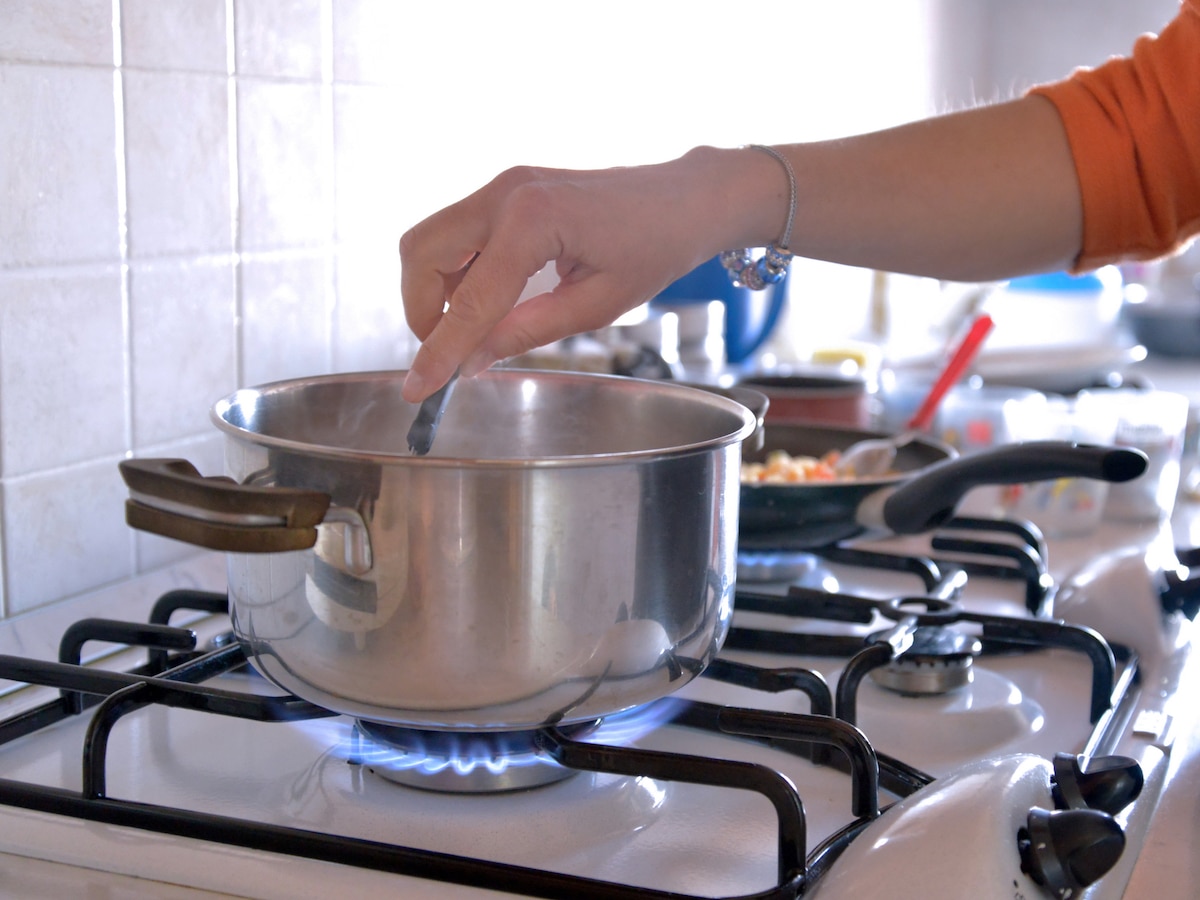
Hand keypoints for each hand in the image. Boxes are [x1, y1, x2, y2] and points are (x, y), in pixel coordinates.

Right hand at [398, 149, 761, 401]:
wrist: (684, 198)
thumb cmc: (654, 247)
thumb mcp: (596, 305)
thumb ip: (527, 331)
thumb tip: (472, 362)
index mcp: (533, 220)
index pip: (468, 299)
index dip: (440, 350)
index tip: (417, 389)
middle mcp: (506, 192)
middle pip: (422, 253)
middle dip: (421, 310)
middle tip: (450, 351)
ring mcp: (503, 186)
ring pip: (431, 241)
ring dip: (435, 290)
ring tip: (475, 329)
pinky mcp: (508, 192)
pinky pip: (458, 234)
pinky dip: (457, 273)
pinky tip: (490, 302)